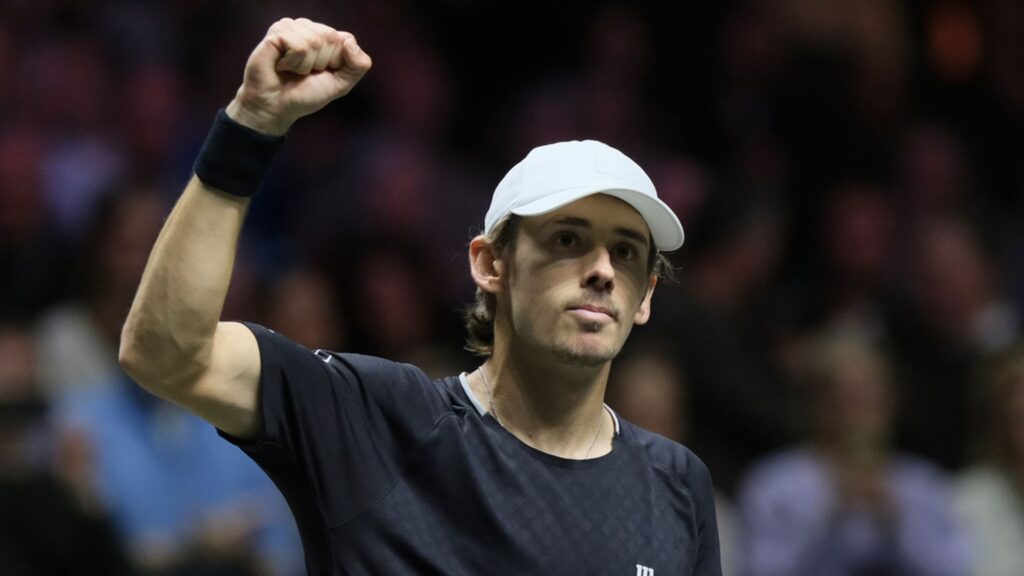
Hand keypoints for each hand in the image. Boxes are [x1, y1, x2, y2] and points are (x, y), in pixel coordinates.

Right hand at [226, 18, 371, 135]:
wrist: (277, 107)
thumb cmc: (306, 94)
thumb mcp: (341, 84)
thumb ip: (358, 65)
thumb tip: (348, 42)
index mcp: (325, 36)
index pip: (346, 39)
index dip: (337, 62)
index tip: (323, 72)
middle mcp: (308, 27)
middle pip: (331, 37)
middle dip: (321, 63)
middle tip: (304, 72)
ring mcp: (291, 27)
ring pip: (314, 41)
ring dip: (305, 65)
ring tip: (292, 69)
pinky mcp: (276, 32)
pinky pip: (299, 45)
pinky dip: (293, 62)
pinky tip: (281, 65)